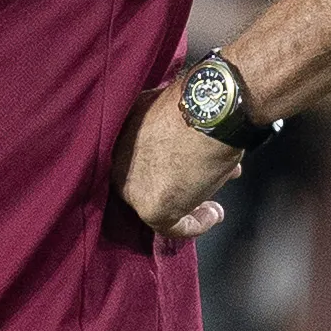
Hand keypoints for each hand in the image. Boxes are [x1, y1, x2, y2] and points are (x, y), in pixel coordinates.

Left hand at [115, 92, 240, 247]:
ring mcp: (131, 187)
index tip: (184, 172)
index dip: (164, 167)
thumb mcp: (172, 112)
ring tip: (212, 205)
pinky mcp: (150, 208)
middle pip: (147, 182)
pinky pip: (172, 227)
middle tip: (199, 190)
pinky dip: (195, 224)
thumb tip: (188, 149)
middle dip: (176, 187)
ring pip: (159, 205)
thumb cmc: (197, 103)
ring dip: (189, 205)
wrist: (209, 110)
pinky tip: (213, 215)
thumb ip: (171, 133)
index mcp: (120, 133)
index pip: (137, 160)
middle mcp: (117, 161)